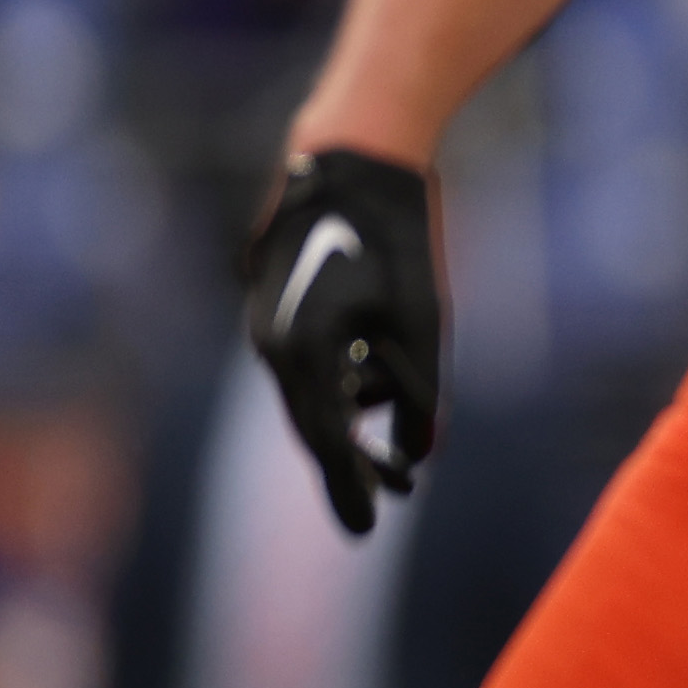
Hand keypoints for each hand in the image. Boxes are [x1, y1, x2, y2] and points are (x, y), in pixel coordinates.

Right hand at [242, 146, 442, 533]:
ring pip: (309, 391)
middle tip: (388, 498)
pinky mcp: (273, 300)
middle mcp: (271, 341)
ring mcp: (265, 319)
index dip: (350, 488)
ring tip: (393, 453)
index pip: (327, 441)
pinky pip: (304, 359)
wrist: (353, 156)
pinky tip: (371, 387)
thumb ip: (421, 394)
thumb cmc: (397, 235)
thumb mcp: (423, 319)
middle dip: (352, 463)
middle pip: (312, 424)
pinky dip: (337, 380)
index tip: (366, 531)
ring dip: (349, 419)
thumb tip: (422, 455)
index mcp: (304, 350)